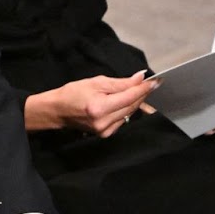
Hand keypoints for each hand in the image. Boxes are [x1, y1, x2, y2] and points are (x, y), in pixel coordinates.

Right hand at [24, 72, 154, 135]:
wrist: (58, 111)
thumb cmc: (73, 93)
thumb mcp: (96, 82)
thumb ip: (120, 83)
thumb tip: (140, 78)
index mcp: (100, 107)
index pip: (129, 97)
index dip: (144, 89)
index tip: (156, 81)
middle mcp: (104, 122)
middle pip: (132, 106)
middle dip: (141, 94)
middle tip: (148, 83)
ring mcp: (105, 130)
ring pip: (129, 113)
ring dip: (134, 101)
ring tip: (135, 90)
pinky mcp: (105, 134)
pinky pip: (123, 120)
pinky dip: (126, 110)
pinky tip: (122, 102)